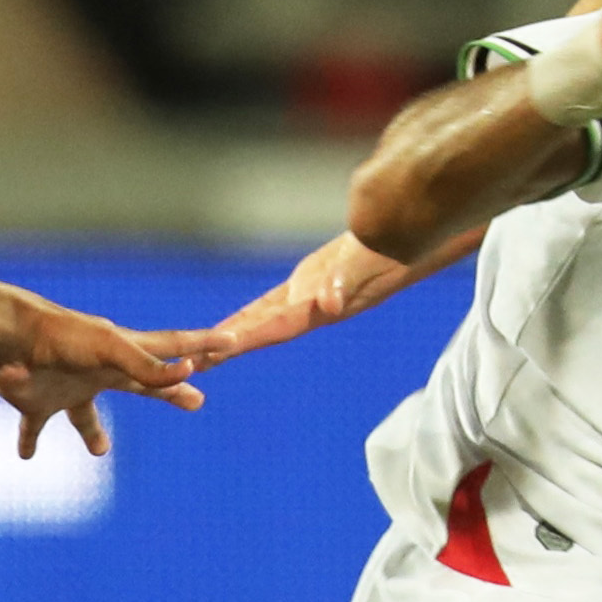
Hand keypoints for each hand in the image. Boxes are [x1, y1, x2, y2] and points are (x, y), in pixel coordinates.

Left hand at [0, 304, 213, 458]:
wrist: (5, 336)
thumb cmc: (58, 337)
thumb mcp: (110, 348)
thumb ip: (147, 366)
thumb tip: (189, 370)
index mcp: (122, 354)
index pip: (171, 349)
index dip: (203, 346)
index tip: (230, 342)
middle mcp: (99, 371)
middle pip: (141, 386)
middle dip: (170, 392)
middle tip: (197, 401)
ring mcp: (67, 388)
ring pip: (86, 415)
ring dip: (93, 432)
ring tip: (100, 451)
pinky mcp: (36, 403)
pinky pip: (35, 427)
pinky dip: (31, 441)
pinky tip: (25, 456)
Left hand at [192, 229, 441, 365]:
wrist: (412, 237)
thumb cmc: (392, 248)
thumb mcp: (368, 262)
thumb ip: (347, 283)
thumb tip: (328, 306)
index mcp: (318, 307)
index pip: (270, 329)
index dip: (240, 343)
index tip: (208, 359)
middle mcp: (311, 307)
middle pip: (259, 331)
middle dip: (226, 348)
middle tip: (188, 365)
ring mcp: (311, 296)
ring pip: (263, 319)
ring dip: (235, 335)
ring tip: (203, 351)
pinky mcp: (312, 281)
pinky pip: (275, 303)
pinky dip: (254, 314)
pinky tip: (239, 323)